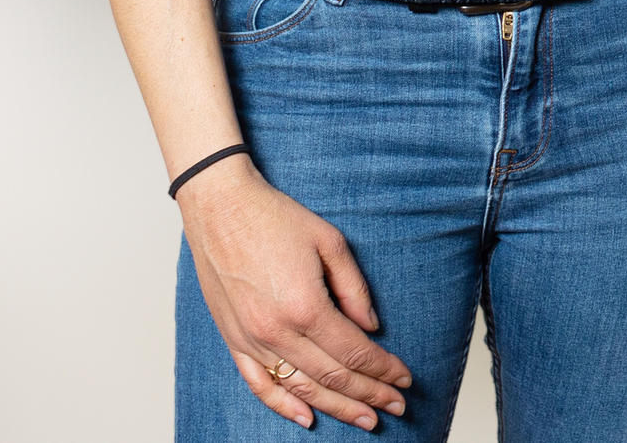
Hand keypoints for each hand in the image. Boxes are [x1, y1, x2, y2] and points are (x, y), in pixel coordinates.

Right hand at [178, 159, 412, 429]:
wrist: (221, 208)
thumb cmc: (275, 218)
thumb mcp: (330, 243)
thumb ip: (355, 290)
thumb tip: (371, 328)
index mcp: (306, 306)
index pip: (354, 352)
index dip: (383, 369)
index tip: (405, 379)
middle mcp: (276, 331)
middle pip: (332, 377)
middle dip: (369, 394)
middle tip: (397, 406)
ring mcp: (251, 339)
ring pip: (300, 388)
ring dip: (335, 407)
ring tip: (365, 418)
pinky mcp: (232, 339)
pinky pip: (258, 383)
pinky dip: (283, 405)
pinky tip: (306, 417)